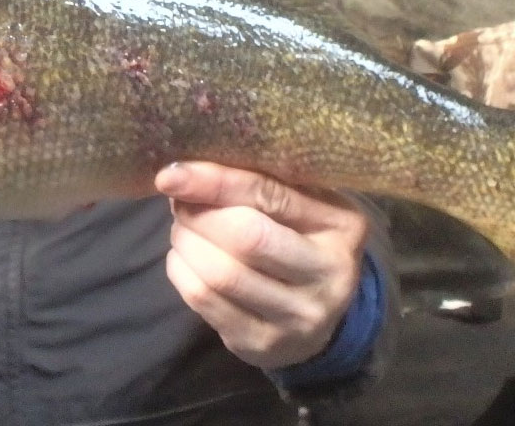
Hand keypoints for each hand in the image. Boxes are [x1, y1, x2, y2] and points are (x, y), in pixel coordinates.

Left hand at [156, 161, 366, 368]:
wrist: (321, 318)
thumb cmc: (303, 242)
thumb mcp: (303, 207)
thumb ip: (262, 184)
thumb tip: (188, 171)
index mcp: (343, 227)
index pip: (270, 195)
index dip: (215, 182)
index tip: (171, 173)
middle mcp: (329, 275)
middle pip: (245, 238)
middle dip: (198, 216)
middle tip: (180, 204)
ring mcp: (297, 316)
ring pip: (220, 274)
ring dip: (185, 244)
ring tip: (182, 230)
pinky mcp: (262, 343)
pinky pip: (205, 302)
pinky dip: (182, 272)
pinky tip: (185, 258)